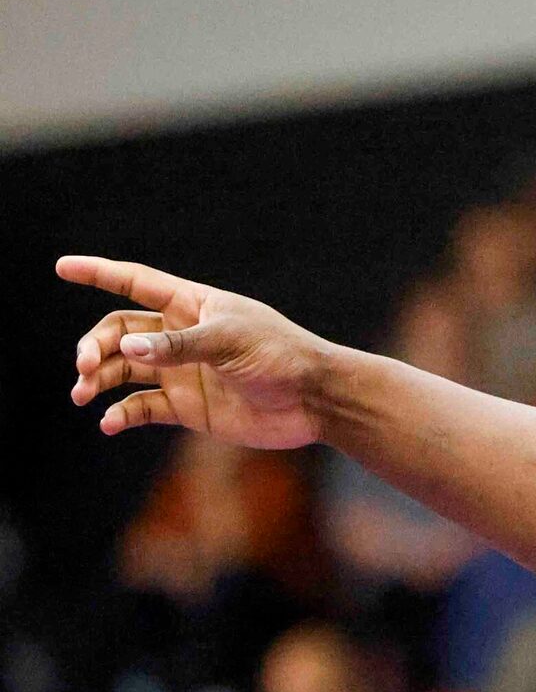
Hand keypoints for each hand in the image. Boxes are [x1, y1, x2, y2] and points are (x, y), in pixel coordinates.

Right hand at [61, 257, 333, 448]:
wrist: (316, 401)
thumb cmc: (281, 356)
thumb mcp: (228, 342)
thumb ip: (177, 345)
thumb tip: (126, 348)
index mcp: (191, 305)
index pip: (136, 282)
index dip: (99, 273)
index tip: (62, 268)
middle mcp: (180, 336)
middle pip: (120, 332)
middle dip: (96, 345)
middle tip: (84, 366)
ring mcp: (182, 372)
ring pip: (124, 371)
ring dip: (98, 380)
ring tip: (81, 394)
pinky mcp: (188, 408)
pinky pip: (143, 409)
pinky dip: (121, 415)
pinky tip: (109, 423)